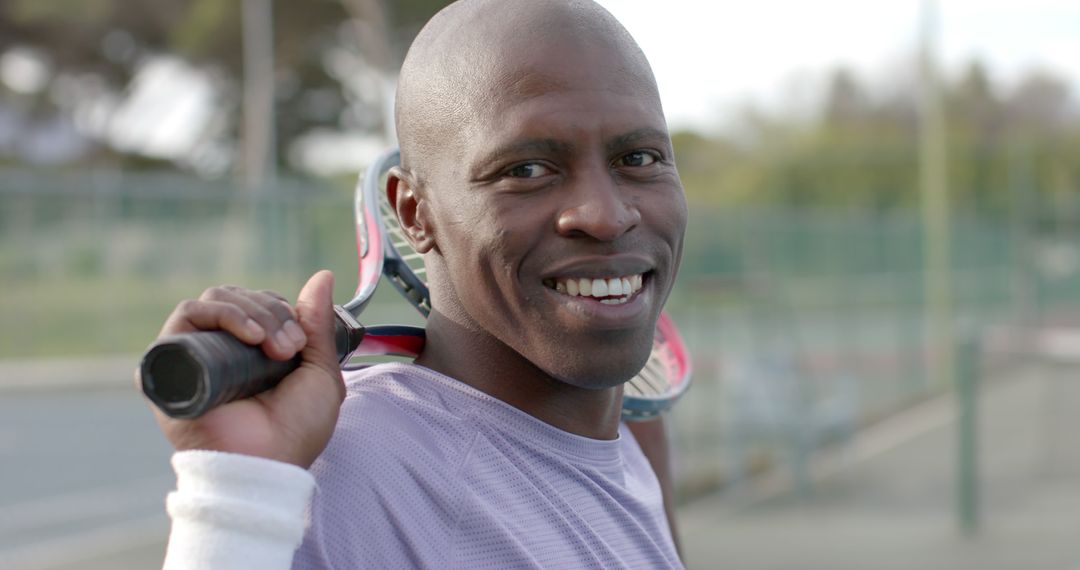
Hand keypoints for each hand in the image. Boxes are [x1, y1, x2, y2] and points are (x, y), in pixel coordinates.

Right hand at [143, 270, 343, 468]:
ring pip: (212, 300)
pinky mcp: (169, 366)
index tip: (300, 340)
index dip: (279, 309)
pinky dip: (219, 315)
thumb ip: (319, 323)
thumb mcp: (319, 370)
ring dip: (251, 313)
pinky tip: (249, 339)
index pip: (255, 302)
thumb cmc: (295, 429)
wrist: (270, 462)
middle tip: (290, 347)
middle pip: (234, 295)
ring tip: (273, 348)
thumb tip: (322, 276)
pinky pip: (185, 319)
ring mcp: (192, 355)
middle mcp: (217, 349)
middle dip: (270, 312)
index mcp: (248, 350)